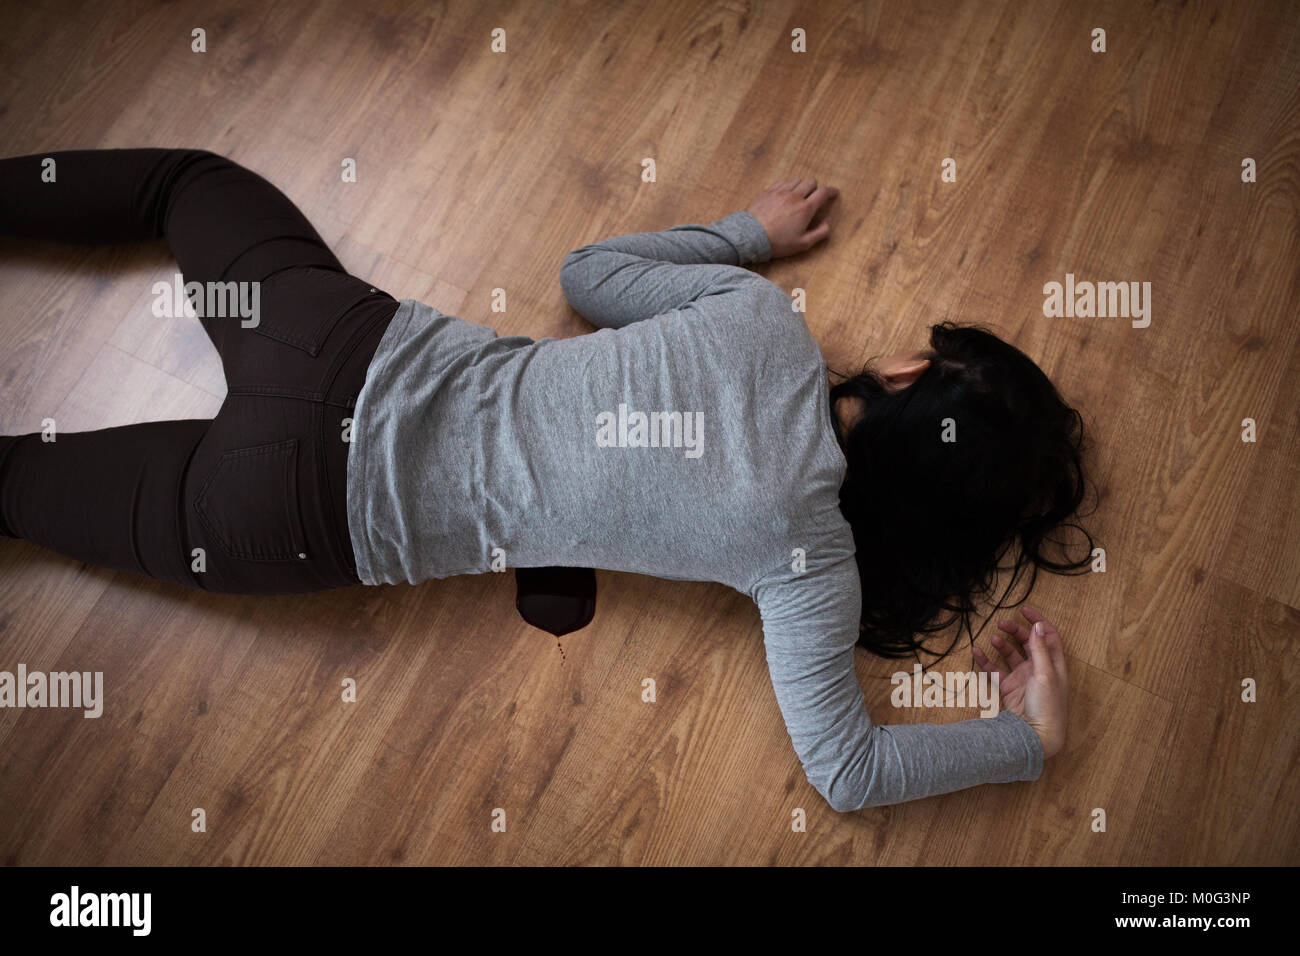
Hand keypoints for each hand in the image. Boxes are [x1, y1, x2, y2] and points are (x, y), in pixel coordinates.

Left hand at [745, 178, 838, 257]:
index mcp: (805, 209)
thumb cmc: (778, 243)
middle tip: (813, 197)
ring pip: (797, 180)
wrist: (751, 237)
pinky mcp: (768, 191)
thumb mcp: (803, 244)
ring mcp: (780, 192)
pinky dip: (787, 186)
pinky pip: (782, 182)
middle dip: (815, 188)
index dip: (831, 191)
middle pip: (811, 182)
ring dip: (801, 186)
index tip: (834, 192)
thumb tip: (828, 220)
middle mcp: (794, 196)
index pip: (823, 193)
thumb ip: (821, 232)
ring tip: (798, 197)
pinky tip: (785, 194)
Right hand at [972, 605, 1067, 757]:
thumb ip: (1040, 650)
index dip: (1038, 622)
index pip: (1048, 636)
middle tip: (1002, 624)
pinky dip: (986, 661)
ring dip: (1002, 645)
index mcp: (1054, 664)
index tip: (1024, 611)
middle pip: (1027, 643)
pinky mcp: (1009, 688)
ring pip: (1010, 655)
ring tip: (993, 638)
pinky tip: (978, 652)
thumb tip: (1038, 626)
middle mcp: (1039, 669)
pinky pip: (995, 670)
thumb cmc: (1048, 707)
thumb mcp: (1047, 674)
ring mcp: (1023, 678)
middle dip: (1016, 631)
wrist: (1036, 734)